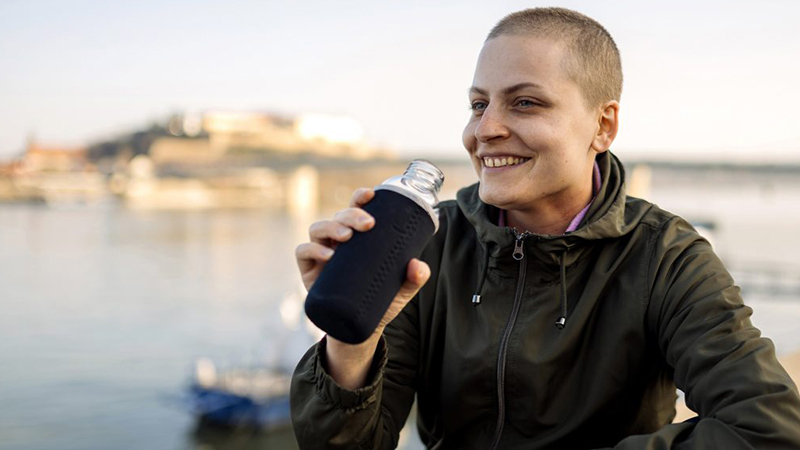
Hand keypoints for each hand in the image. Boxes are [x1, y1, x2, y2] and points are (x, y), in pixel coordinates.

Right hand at [295, 187, 430, 388]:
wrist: (357, 331)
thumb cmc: (378, 302)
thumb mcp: (400, 291)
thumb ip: (414, 279)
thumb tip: (418, 265)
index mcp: (358, 237)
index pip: (355, 209)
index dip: (360, 198)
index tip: (371, 194)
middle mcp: (337, 240)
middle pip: (339, 216)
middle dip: (352, 214)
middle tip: (368, 224)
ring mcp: (320, 253)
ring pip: (318, 228)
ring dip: (332, 227)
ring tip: (347, 236)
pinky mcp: (307, 270)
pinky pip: (303, 252)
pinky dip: (313, 249)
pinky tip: (328, 256)